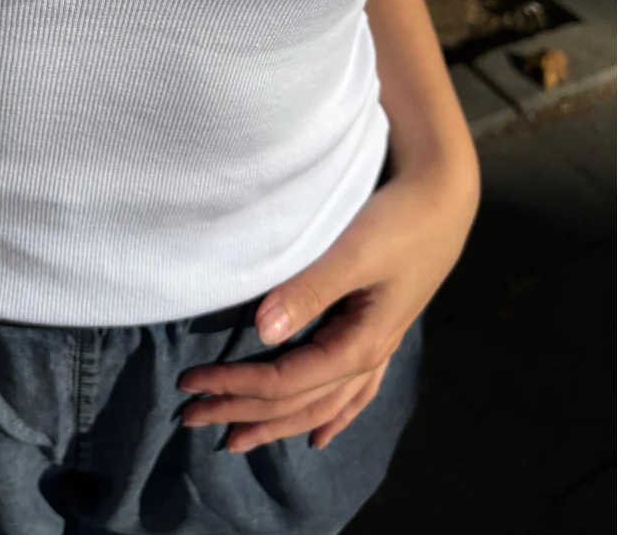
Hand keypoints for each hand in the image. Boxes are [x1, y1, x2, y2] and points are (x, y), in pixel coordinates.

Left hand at [176, 155, 479, 452]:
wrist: (444, 196)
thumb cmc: (398, 220)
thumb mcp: (353, 252)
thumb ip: (309, 290)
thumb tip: (263, 333)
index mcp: (358, 344)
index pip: (285, 381)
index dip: (236, 385)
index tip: (191, 382)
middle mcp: (367, 356)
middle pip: (298, 401)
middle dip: (245, 412)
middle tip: (191, 418)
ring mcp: (377, 346)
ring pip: (323, 403)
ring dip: (278, 422)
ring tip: (240, 439)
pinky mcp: (379, 329)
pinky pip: (354, 392)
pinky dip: (334, 417)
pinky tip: (321, 437)